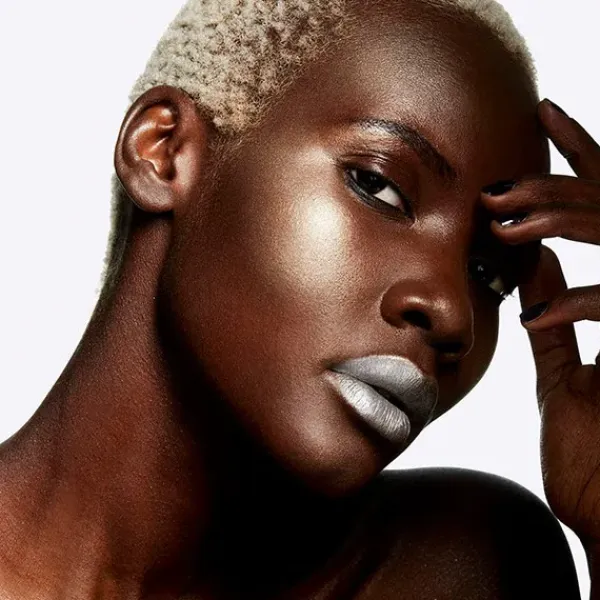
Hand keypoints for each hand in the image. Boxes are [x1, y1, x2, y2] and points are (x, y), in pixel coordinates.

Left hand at [481, 99, 599, 546]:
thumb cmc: (598, 443)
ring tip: (508, 221)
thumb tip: (532, 280)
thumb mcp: (574, 374)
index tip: (544, 114)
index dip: (580, 153)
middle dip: (559, 187)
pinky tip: (539, 313)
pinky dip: (581, 307)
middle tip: (497, 188)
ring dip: (564, 222)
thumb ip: (561, 323)